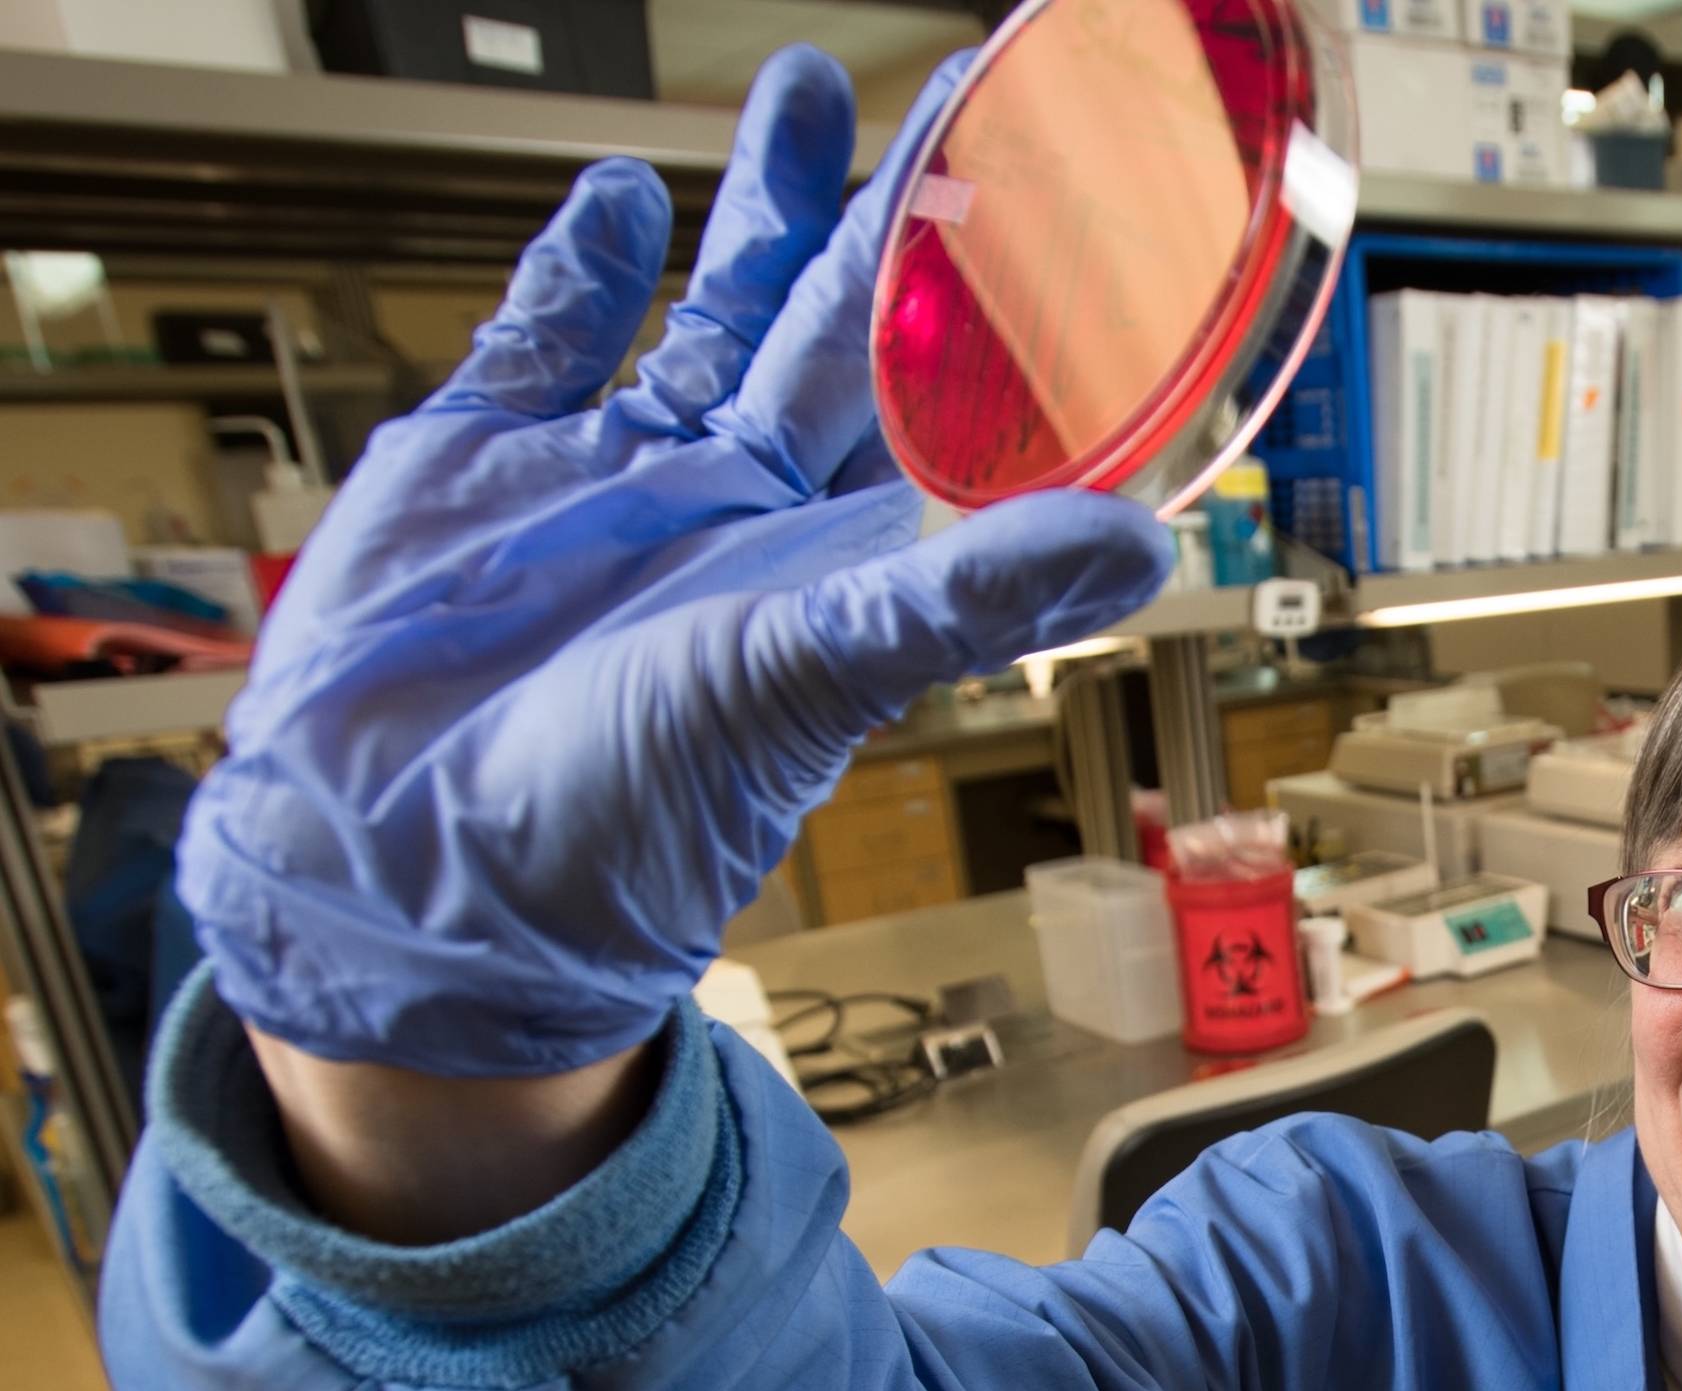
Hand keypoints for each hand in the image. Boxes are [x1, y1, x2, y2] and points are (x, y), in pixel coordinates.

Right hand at [180, 45, 1172, 1077]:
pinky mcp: (486, 462)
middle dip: (888, 220)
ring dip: (756, 212)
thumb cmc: (622, 824)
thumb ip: (964, 598)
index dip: (1000, 311)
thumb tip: (1137, 539)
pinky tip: (613, 199)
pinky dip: (577, 270)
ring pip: (708, 312)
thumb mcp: (812, 682)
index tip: (1061, 204)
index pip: (946, 403)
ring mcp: (613, 477)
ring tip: (802, 94)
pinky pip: (545, 341)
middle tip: (945, 105)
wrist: (411, 872)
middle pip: (838, 329)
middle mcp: (736, 504)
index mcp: (829, 553)